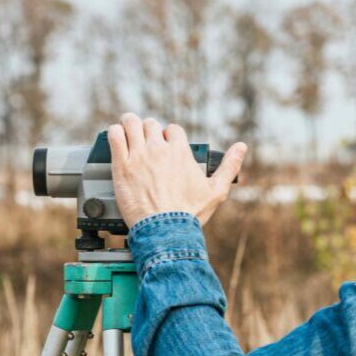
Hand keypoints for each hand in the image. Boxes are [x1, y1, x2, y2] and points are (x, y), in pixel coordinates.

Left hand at [106, 113, 246, 228]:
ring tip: (128, 131)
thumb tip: (242, 147)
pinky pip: (114, 137)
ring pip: (131, 124)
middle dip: (149, 131)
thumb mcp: (216, 191)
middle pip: (151, 125)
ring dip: (130, 124)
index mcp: (180, 152)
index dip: (169, 136)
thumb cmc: (189, 214)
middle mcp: (159, 149)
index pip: (172, 129)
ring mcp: (138, 156)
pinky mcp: (121, 166)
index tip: (166, 145)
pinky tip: (116, 138)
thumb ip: (229, 166)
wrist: (165, 231)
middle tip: (146, 142)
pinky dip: (114, 134)